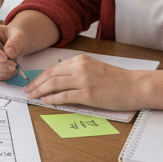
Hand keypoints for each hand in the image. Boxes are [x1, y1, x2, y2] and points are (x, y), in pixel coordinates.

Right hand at [0, 23, 26, 80]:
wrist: (15, 43)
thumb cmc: (14, 36)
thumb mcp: (19, 35)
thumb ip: (15, 42)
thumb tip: (9, 53)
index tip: (5, 58)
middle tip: (13, 66)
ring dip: (1, 72)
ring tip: (13, 69)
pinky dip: (0, 76)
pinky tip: (10, 73)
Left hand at [22, 53, 145, 111]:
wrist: (135, 86)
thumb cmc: (117, 79)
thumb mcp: (95, 68)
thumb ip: (78, 70)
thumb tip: (60, 80)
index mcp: (81, 60)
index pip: (54, 67)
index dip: (40, 76)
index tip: (32, 82)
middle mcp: (80, 67)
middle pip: (50, 75)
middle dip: (35, 83)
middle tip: (27, 90)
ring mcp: (83, 81)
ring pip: (54, 84)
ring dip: (40, 91)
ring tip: (32, 96)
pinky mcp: (88, 94)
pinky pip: (64, 96)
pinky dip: (52, 99)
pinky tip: (46, 101)